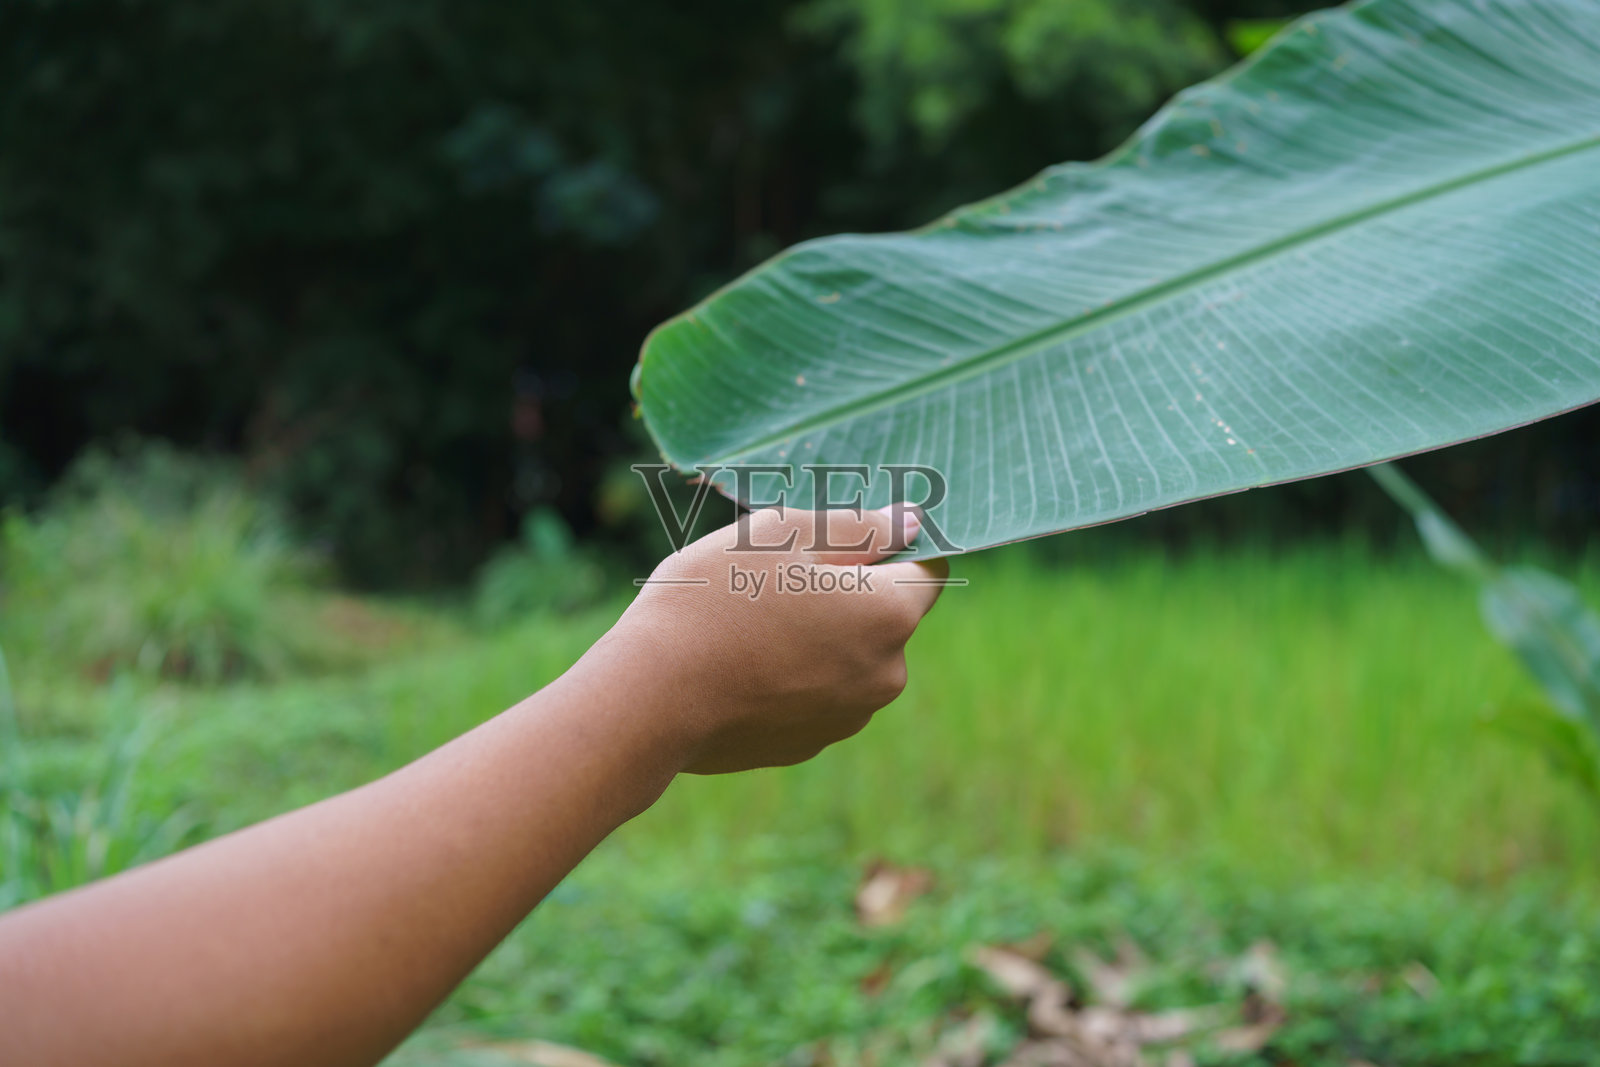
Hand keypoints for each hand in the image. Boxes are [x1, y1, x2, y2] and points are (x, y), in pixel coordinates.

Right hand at [605, 506, 948, 773]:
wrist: (651, 699)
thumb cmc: (716, 599)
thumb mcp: (786, 533)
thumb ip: (860, 526)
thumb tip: (912, 522)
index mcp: (889, 615)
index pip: (927, 570)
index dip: (891, 548)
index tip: (841, 540)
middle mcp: (886, 676)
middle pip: (883, 618)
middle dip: (845, 594)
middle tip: (775, 577)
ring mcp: (846, 719)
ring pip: (847, 660)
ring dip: (817, 637)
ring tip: (747, 623)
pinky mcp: (805, 746)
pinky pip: (812, 696)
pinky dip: (789, 677)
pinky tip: (736, 665)